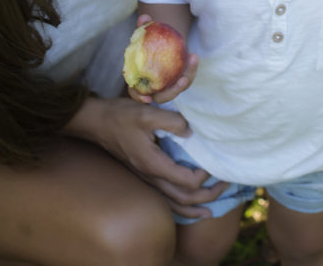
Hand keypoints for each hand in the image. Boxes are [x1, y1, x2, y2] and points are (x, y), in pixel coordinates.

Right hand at [73, 97, 228, 218]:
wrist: (96, 122)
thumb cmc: (121, 116)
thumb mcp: (147, 113)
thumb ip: (172, 122)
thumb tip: (191, 131)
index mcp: (153, 164)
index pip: (186, 180)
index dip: (203, 175)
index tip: (212, 162)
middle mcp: (149, 177)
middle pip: (182, 198)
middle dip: (206, 196)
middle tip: (225, 186)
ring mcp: (145, 179)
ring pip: (172, 204)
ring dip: (193, 208)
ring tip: (211, 210)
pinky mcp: (143, 176)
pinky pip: (163, 199)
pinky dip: (179, 206)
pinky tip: (188, 205)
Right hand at [127, 13, 197, 105]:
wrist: (159, 46)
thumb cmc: (146, 44)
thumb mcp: (144, 36)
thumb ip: (142, 28)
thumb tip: (144, 17)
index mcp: (139, 82)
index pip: (137, 94)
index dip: (140, 98)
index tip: (148, 99)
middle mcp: (154, 88)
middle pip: (163, 97)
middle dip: (173, 91)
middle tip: (183, 80)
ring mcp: (168, 85)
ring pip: (178, 88)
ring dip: (188, 77)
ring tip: (193, 60)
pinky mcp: (179, 80)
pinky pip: (186, 77)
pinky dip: (190, 69)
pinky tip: (194, 57)